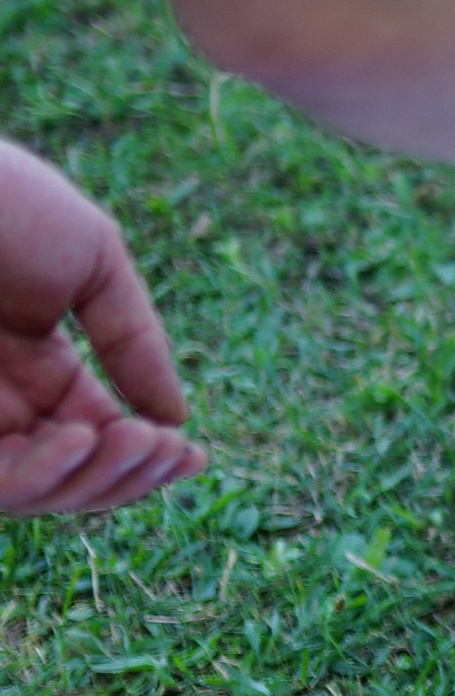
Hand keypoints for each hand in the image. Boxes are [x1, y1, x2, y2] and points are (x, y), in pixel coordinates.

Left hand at [0, 140, 203, 519]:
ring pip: (34, 492)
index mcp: (36, 362)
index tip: (194, 455)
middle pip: (71, 475)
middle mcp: (0, 397)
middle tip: (167, 446)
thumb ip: (133, 340)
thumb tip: (176, 418)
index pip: (96, 433)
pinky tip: (80, 437)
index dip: (147, 456)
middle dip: (128, 475)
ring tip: (134, 438)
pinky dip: (39, 475)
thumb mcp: (93, 261)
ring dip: (94, 481)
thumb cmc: (7, 203)